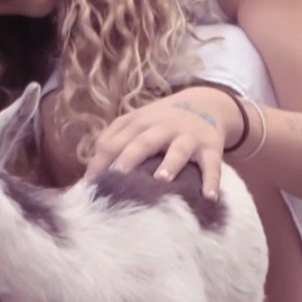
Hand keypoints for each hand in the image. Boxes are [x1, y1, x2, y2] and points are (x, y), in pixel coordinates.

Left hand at [83, 87, 237, 199]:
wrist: (206, 103)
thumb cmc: (161, 122)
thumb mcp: (136, 123)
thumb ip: (113, 141)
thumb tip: (88, 174)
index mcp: (137, 122)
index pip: (113, 141)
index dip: (99, 163)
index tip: (88, 187)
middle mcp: (161, 127)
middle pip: (142, 142)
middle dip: (128, 159)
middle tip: (116, 179)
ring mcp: (187, 137)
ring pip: (177, 150)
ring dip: (169, 164)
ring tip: (161, 180)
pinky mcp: (210, 147)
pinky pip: (212, 164)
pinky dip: (211, 180)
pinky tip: (208, 198)